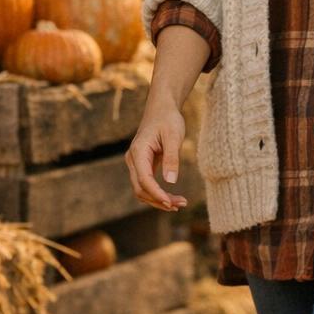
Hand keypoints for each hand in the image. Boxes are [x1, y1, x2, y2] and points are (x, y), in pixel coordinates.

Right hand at [125, 95, 188, 213]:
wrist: (162, 108)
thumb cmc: (168, 119)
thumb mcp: (174, 136)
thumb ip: (172, 158)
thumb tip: (171, 181)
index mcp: (138, 152)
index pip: (144, 180)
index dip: (157, 194)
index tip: (171, 204)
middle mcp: (133, 159)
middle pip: (140, 189)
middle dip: (159, 200)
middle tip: (181, 205)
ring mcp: (136, 163)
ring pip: (142, 189)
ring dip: (158, 200)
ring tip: (180, 204)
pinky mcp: (142, 165)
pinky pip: (147, 184)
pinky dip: (158, 193)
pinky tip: (172, 198)